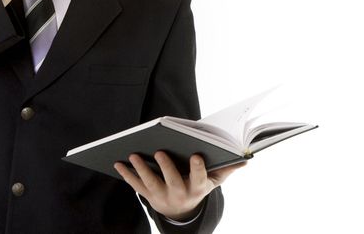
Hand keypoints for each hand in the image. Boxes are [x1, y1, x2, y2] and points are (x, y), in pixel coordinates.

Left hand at [114, 152, 244, 221]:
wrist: (181, 212)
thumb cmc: (196, 187)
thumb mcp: (212, 182)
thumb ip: (225, 170)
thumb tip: (245, 160)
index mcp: (196, 188)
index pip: (199, 179)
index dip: (198, 169)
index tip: (197, 155)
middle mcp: (180, 194)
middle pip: (172, 181)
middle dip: (166, 167)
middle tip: (159, 151)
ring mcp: (162, 197)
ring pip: (151, 184)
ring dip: (141, 170)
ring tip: (133, 154)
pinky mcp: (148, 197)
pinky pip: (136, 186)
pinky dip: (126, 175)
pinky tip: (118, 163)